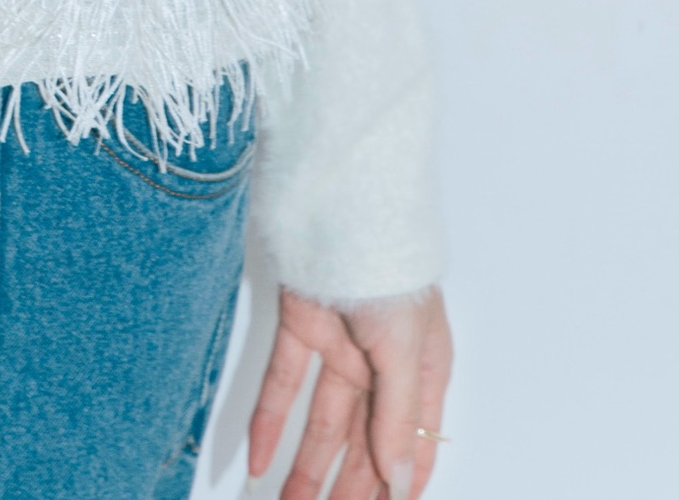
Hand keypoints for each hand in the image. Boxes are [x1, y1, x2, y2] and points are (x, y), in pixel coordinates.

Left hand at [248, 282, 452, 499]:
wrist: (345, 206)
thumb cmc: (391, 272)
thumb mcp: (406, 351)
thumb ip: (399, 417)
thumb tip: (397, 478)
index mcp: (422, 369)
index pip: (412, 442)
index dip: (398, 484)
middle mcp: (382, 363)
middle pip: (363, 440)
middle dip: (347, 486)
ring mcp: (341, 345)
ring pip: (322, 421)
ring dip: (304, 468)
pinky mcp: (302, 326)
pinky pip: (284, 385)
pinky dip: (269, 424)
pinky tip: (256, 460)